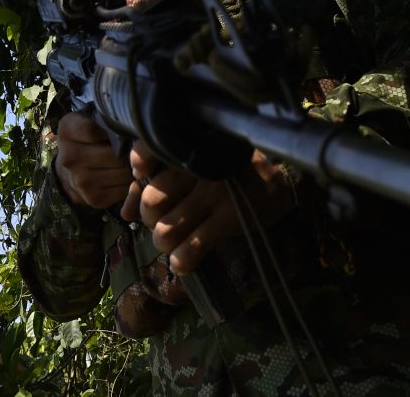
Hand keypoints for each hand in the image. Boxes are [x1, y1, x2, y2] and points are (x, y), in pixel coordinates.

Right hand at [54, 112, 131, 208]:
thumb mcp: (88, 119)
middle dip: (129, 151)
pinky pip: (124, 189)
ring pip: (123, 172)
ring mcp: (81, 181)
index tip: (121, 129)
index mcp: (67, 131)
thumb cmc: (88, 139)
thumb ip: (105, 117)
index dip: (114, 129)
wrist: (69, 172)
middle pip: (114, 154)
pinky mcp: (94, 198)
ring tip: (133, 161)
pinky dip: (131, 183)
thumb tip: (133, 123)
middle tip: (136, 148)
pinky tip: (127, 175)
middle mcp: (70, 157)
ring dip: (133, 167)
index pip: (95, 129)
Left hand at [123, 143, 294, 274]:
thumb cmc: (233, 170)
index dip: (139, 165)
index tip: (142, 173)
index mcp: (191, 147)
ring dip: (165, 244)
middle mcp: (199, 168)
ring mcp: (213, 194)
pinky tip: (185, 261)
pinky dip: (182, 262)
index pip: (149, 148)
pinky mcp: (228, 219)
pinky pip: (191, 249)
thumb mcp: (199, 165)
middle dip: (151, 219)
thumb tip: (124, 212)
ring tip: (175, 243)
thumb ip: (157, 180)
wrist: (285, 178)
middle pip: (152, 200)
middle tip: (163, 220)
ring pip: (166, 230)